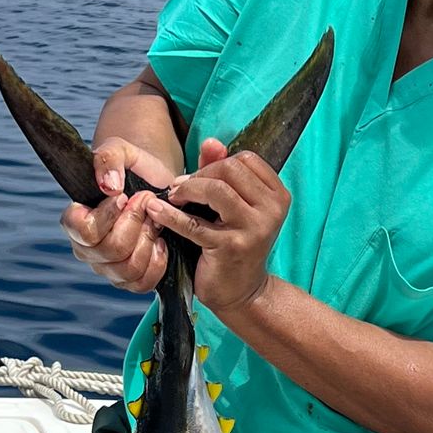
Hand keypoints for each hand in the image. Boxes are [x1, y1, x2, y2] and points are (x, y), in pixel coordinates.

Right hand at [60, 139, 171, 292]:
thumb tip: (110, 187)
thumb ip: (108, 159)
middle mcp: (86, 249)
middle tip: (147, 201)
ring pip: (128, 269)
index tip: (124, 195)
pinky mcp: (130, 279)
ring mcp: (108, 267)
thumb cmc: (133, 168)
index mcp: (75, 221)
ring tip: (154, 220)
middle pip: (111, 250)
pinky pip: (143, 284)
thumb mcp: (120, 151)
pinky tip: (161, 241)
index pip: (85, 231)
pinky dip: (158, 263)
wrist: (155, 185)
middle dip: (136, 223)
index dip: (108, 216)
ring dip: (148, 240)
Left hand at [141, 139, 289, 316]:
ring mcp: (253, 229)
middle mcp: (271, 210)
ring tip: (173, 197)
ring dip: (188, 189)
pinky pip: (194, 223)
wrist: (242, 291)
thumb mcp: (234, 206)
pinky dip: (170, 214)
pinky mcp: (230, 248)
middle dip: (200, 174)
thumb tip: (211, 142)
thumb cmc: (235, 243)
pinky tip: (155, 210)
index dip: (217, 162)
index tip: (198, 176)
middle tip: (180, 188)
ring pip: (217, 190)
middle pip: (231, 169)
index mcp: (277, 196)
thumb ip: (222, 172)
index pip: (246, 159)